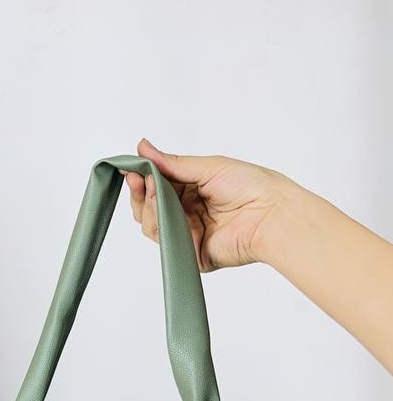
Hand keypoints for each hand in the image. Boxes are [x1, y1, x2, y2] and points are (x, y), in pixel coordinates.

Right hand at [123, 139, 292, 271]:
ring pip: (151, 224)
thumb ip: (172, 163)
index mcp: (194, 190)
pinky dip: (159, 224)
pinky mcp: (190, 253)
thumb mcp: (208, 167)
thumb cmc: (251, 186)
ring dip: (148, 206)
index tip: (130, 167)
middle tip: (137, 178)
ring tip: (154, 190)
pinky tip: (163, 209)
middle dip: (141, 192)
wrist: (271, 214)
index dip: (142, 177)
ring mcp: (188, 233)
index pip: (158, 185)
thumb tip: (143, 147)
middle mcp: (188, 212)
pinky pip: (164, 242)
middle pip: (149, 207)